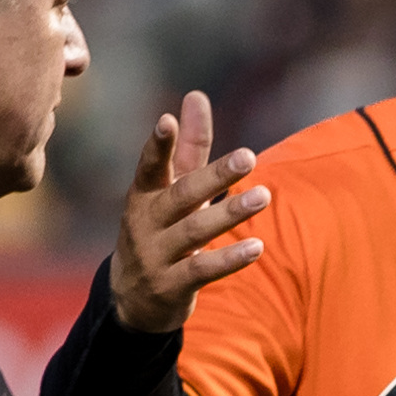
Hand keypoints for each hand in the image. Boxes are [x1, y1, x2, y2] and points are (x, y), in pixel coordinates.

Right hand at [110, 91, 268, 334]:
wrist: (132, 300)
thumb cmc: (159, 230)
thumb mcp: (170, 190)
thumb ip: (188, 147)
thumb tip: (197, 95)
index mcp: (144, 195)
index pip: (150, 166)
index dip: (158, 145)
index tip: (167, 121)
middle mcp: (145, 223)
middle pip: (181, 196)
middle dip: (214, 176)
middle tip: (248, 156)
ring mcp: (155, 256)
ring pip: (194, 232)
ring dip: (229, 213)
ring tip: (264, 196)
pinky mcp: (171, 287)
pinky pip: (201, 270)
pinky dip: (228, 259)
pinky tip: (256, 247)